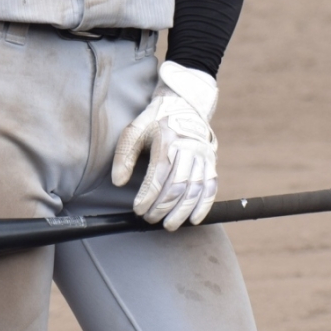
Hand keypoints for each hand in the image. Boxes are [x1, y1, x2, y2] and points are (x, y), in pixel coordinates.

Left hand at [111, 61, 218, 230]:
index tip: (138, 210)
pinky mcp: (211, 162)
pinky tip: (194, 219)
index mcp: (167, 139)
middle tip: (150, 219)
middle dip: (163, 207)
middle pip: (177, 186)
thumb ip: (123, 156)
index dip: (148, 197)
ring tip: (169, 225)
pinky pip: (211, 187)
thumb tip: (119, 182)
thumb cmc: (154, 121)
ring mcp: (202, 156)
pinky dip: (204, 205)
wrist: (184, 104)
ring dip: (182, 211)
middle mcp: (188, 148)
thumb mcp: (134, 131)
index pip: (158, 175)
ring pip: (195, 189)